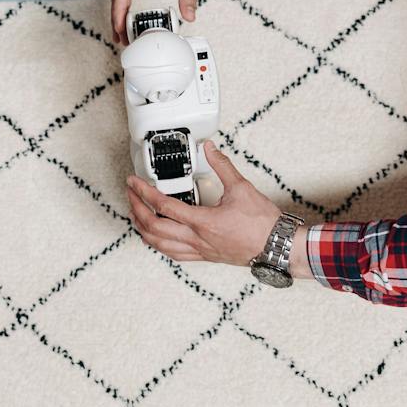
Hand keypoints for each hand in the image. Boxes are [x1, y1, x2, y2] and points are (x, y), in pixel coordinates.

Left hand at [126, 141, 288, 267]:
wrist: (276, 247)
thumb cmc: (262, 224)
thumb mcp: (241, 188)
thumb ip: (222, 166)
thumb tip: (210, 149)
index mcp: (203, 222)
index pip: (164, 206)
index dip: (145, 192)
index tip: (135, 183)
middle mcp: (197, 239)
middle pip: (155, 227)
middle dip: (137, 209)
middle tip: (131, 195)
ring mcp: (200, 250)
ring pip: (160, 245)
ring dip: (144, 229)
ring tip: (136, 215)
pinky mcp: (205, 256)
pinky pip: (174, 254)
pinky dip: (159, 245)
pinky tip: (156, 239)